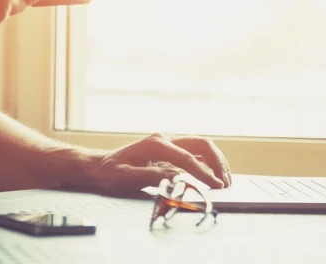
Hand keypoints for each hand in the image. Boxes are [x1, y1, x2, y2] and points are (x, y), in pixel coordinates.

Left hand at [91, 133, 231, 193]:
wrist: (99, 166)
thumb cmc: (110, 172)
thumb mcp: (125, 177)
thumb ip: (149, 176)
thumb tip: (174, 178)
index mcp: (155, 144)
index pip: (186, 157)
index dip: (203, 172)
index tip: (216, 186)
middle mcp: (165, 139)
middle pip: (201, 144)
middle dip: (217, 162)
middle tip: (226, 183)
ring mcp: (169, 143)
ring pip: (201, 146)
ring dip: (216, 161)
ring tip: (226, 181)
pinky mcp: (171, 151)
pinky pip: (195, 153)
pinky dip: (208, 163)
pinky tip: (214, 176)